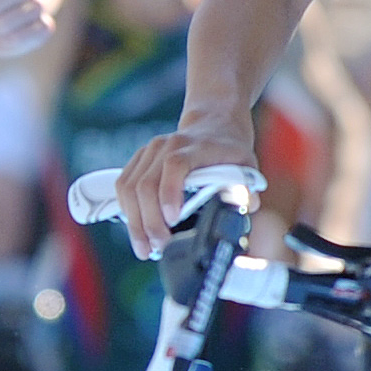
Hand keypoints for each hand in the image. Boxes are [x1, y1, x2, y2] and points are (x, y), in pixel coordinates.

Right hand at [116, 114, 262, 258]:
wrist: (213, 121)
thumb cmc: (229, 149)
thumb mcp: (246, 165)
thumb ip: (246, 187)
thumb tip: (246, 206)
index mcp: (196, 146)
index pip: (175, 165)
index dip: (170, 192)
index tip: (172, 220)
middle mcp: (167, 145)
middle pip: (146, 184)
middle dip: (149, 221)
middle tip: (157, 248)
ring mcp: (149, 150)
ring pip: (129, 187)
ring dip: (134, 222)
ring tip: (144, 248)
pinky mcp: (138, 158)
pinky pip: (123, 186)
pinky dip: (127, 211)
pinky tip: (137, 230)